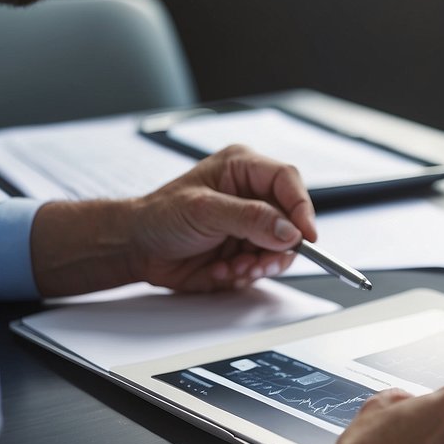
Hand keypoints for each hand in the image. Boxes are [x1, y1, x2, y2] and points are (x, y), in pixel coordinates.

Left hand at [125, 144, 316, 291]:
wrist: (137, 248)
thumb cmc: (159, 216)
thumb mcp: (204, 210)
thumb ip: (250, 218)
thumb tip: (287, 230)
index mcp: (243, 168)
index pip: (288, 181)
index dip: (302, 208)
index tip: (306, 236)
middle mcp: (252, 195)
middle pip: (291, 220)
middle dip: (276, 247)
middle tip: (258, 261)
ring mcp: (251, 224)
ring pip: (281, 249)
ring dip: (260, 264)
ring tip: (233, 266)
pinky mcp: (246, 249)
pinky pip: (264, 266)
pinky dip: (246, 274)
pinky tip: (222, 270)